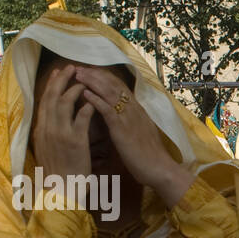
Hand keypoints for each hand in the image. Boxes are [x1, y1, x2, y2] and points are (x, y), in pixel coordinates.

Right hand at [31, 64, 93, 180]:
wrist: (62, 190)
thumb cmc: (59, 171)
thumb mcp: (49, 148)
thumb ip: (50, 131)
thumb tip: (53, 117)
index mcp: (40, 130)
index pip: (44, 100)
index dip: (51, 85)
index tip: (57, 72)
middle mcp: (47, 129)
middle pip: (52, 96)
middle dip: (61, 79)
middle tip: (71, 67)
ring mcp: (60, 134)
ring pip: (64, 103)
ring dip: (74, 89)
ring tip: (83, 81)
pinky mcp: (75, 142)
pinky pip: (81, 118)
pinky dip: (87, 107)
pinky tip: (93, 100)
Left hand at [75, 67, 192, 207]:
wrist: (160, 169)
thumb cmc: (150, 156)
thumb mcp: (140, 134)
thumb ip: (131, 123)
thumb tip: (123, 118)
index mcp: (137, 110)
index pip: (120, 86)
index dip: (104, 77)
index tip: (90, 71)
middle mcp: (133, 109)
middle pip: (113, 85)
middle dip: (95, 75)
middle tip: (79, 68)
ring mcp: (128, 117)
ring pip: (109, 93)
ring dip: (92, 82)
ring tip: (78, 75)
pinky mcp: (123, 128)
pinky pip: (107, 110)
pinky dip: (95, 100)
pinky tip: (85, 93)